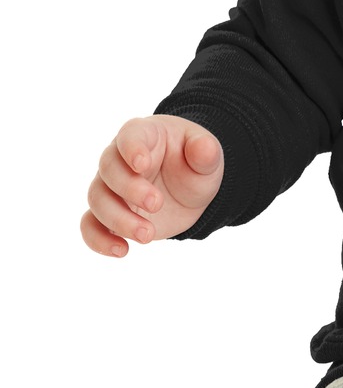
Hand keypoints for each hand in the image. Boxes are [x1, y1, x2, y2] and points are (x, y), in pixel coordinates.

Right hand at [81, 114, 224, 255]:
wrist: (188, 190)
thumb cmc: (193, 164)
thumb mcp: (207, 157)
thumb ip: (205, 152)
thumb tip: (205, 148)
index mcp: (144, 135)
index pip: (129, 135)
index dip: (132, 148)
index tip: (142, 165)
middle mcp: (120, 160)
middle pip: (108, 169)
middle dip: (129, 189)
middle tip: (157, 204)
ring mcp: (111, 188)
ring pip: (97, 199)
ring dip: (118, 219)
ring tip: (148, 235)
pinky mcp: (109, 214)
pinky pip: (90, 225)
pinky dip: (98, 239)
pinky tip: (121, 251)